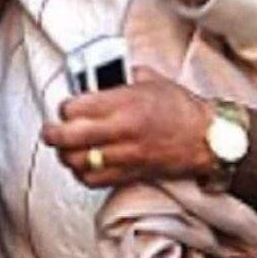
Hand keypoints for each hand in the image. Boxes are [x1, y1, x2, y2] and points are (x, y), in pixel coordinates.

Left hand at [42, 68, 216, 188]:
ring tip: (65, 148)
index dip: (66, 108)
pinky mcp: (129, 173)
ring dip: (65, 155)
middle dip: (53, 134)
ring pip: (77, 162)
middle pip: (69, 137)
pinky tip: (83, 164)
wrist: (205, 138)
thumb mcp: (151, 80)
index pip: (76, 108)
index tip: (67, 107)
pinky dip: (82, 173)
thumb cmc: (181, 108)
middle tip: (50, 131)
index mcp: (125, 103)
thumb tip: (99, 79)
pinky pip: (93, 180)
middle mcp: (121, 130)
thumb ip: (122, 78)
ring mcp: (124, 155)